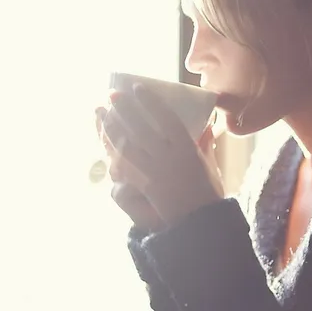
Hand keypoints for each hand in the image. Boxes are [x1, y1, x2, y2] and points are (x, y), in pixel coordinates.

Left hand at [101, 85, 223, 226]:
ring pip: (127, 146)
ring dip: (111, 128)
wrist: (200, 222)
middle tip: (110, 94)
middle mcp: (168, 157)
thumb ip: (205, 144)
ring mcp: (154, 172)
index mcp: (186, 148)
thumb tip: (206, 126)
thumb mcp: (210, 164)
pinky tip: (105, 144)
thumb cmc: (208, 192)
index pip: (166, 118)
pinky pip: (124, 168)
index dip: (150, 101)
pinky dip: (113, 154)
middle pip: (140, 128)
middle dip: (123, 109)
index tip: (137, 87)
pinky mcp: (144, 187)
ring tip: (101, 114)